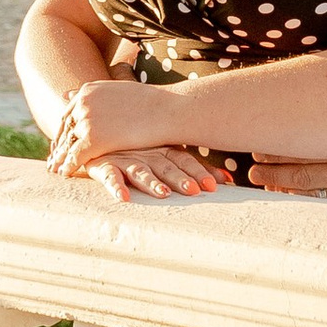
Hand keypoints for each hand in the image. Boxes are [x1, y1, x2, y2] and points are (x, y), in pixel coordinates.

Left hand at [49, 78, 167, 172]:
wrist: (166, 110)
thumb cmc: (149, 101)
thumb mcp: (115, 90)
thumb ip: (91, 95)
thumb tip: (66, 95)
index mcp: (87, 91)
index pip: (69, 114)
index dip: (65, 130)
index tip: (61, 141)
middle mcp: (83, 104)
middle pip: (65, 129)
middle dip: (59, 145)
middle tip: (52, 158)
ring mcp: (87, 121)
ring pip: (67, 144)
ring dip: (59, 157)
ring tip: (55, 167)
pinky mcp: (93, 139)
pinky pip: (75, 157)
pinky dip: (67, 166)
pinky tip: (63, 173)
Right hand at [93, 144, 231, 201]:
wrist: (97, 129)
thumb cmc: (137, 145)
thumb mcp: (165, 152)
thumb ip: (194, 168)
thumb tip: (229, 180)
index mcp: (163, 149)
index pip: (184, 160)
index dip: (199, 171)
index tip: (215, 185)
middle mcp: (147, 153)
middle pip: (166, 167)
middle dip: (180, 179)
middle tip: (194, 190)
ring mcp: (125, 158)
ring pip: (141, 172)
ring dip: (152, 183)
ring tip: (163, 194)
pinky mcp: (103, 164)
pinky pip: (109, 176)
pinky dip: (115, 186)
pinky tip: (123, 197)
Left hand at [246, 139, 326, 209]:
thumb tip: (303, 103)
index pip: (303, 151)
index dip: (276, 152)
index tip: (257, 149)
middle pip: (304, 176)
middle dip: (275, 173)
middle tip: (254, 170)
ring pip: (318, 196)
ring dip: (291, 188)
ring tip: (269, 183)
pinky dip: (317, 202)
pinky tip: (302, 197)